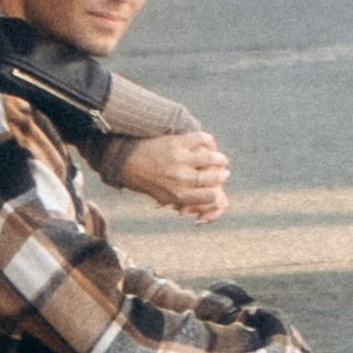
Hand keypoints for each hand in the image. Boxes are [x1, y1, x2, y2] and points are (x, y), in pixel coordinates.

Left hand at [116, 129, 231, 220]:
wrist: (126, 160)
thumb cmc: (145, 180)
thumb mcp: (162, 197)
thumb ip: (180, 202)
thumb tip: (193, 212)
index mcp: (178, 195)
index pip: (210, 197)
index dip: (218, 194)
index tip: (219, 190)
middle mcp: (181, 179)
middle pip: (212, 179)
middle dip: (221, 176)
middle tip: (225, 172)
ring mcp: (180, 160)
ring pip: (209, 159)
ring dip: (219, 159)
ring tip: (221, 159)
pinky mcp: (177, 143)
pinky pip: (200, 140)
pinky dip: (208, 140)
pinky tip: (211, 143)